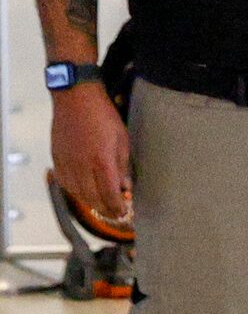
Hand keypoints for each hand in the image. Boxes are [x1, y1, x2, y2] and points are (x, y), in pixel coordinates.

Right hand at [50, 85, 129, 227]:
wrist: (76, 99)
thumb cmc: (102, 116)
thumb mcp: (122, 140)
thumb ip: (122, 167)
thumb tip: (125, 187)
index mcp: (101, 161)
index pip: (109, 195)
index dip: (117, 208)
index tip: (125, 213)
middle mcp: (81, 166)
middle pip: (93, 199)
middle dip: (106, 210)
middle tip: (116, 214)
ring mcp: (66, 163)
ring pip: (77, 194)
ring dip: (91, 203)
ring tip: (103, 205)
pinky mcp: (57, 159)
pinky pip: (64, 183)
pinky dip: (75, 192)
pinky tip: (84, 192)